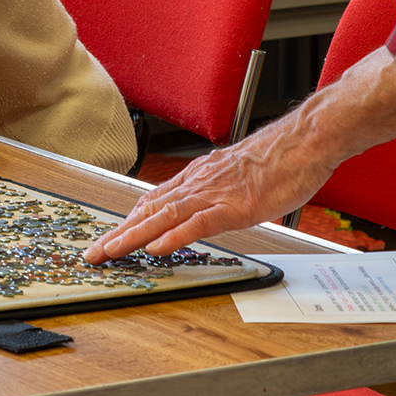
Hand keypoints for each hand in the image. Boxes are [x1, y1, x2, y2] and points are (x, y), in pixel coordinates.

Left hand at [80, 114, 329, 261]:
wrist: (301, 142)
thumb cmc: (276, 160)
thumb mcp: (236, 174)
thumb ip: (217, 189)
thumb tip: (207, 205)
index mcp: (197, 178)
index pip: (153, 200)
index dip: (129, 220)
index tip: (112, 236)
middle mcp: (197, 184)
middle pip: (148, 210)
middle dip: (119, 233)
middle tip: (94, 252)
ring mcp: (213, 195)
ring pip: (163, 217)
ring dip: (134, 236)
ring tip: (111, 252)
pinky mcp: (234, 207)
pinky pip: (198, 223)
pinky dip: (175, 236)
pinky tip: (157, 248)